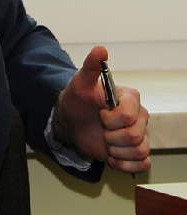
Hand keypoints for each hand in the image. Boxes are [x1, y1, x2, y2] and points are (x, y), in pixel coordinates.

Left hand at [52, 46, 150, 175]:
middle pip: (135, 136)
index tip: (99, 114)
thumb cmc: (77, 100)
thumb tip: (101, 49)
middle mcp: (139, 116)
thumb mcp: (80, 82)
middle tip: (101, 129)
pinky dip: (124, 164)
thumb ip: (91, 66)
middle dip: (111, 137)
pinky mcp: (136, 152)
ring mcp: (139, 134)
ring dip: (115, 151)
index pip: (129, 116)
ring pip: (138, 151)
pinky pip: (142, 165)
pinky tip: (112, 155)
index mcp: (131, 98)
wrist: (72, 122)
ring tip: (105, 141)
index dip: (110, 119)